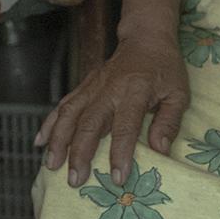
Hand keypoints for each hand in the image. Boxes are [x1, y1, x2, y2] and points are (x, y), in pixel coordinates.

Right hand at [35, 34, 188, 187]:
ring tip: (51, 165)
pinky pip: (64, 105)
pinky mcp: (84, 86)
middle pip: (89, 122)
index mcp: (136, 91)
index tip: (117, 178)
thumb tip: (159, 150)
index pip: (126, 125)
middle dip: (80, 152)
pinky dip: (50, 123)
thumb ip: (169, 122)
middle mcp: (109, 88)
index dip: (120, 152)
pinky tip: (40, 142)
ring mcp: (93, 86)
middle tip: (75, 180)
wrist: (145, 39)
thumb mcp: (178, 94)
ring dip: (58, 140)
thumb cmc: (165, 70)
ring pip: (70, 113)